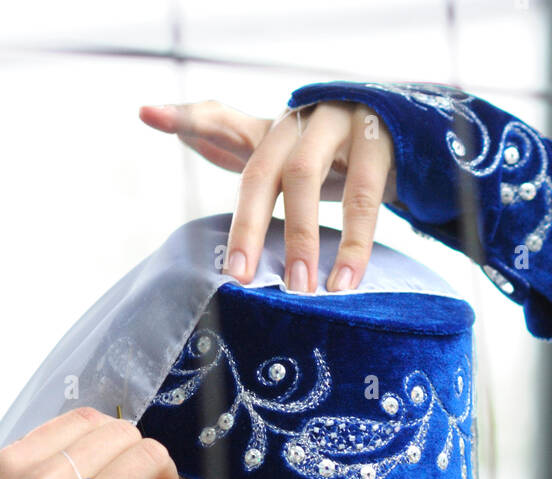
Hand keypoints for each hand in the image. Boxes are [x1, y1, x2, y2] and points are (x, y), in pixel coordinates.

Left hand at [139, 100, 395, 293]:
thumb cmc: (331, 156)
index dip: (186, 118)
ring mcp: (337, 124)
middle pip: (260, 170)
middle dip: (247, 226)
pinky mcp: (378, 142)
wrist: (404, 134)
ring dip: (301, 238)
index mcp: (270, 130)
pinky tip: (344, 283)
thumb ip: (231, 147)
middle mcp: (297, 120)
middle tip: (240, 277)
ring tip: (301, 290)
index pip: (220, 119)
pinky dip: (354, 247)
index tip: (147, 115)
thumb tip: (171, 135)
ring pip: (306, 179)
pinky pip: (362, 198)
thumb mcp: (285, 158)